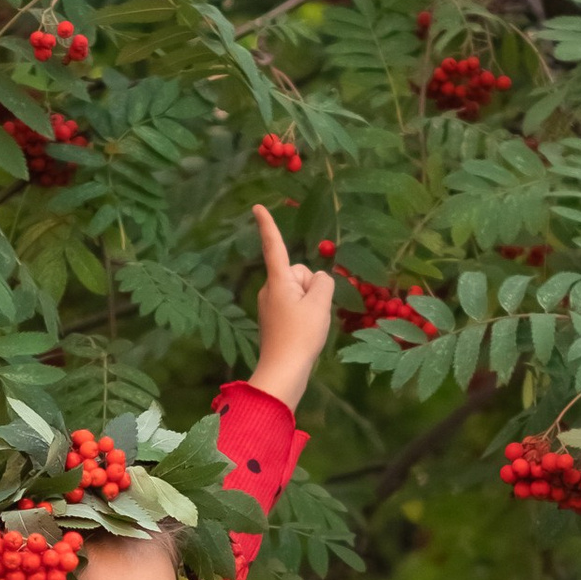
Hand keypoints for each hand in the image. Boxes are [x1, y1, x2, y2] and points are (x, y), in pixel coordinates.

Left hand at [249, 205, 335, 409]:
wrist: (284, 372)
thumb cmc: (300, 335)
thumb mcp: (320, 303)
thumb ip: (323, 282)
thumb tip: (318, 281)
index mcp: (278, 280)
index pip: (274, 246)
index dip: (267, 225)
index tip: (257, 207)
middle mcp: (270, 289)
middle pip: (299, 273)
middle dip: (311, 286)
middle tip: (312, 311)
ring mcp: (271, 305)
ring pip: (300, 291)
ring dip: (310, 303)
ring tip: (309, 325)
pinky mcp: (275, 320)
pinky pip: (296, 306)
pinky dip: (305, 315)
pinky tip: (305, 333)